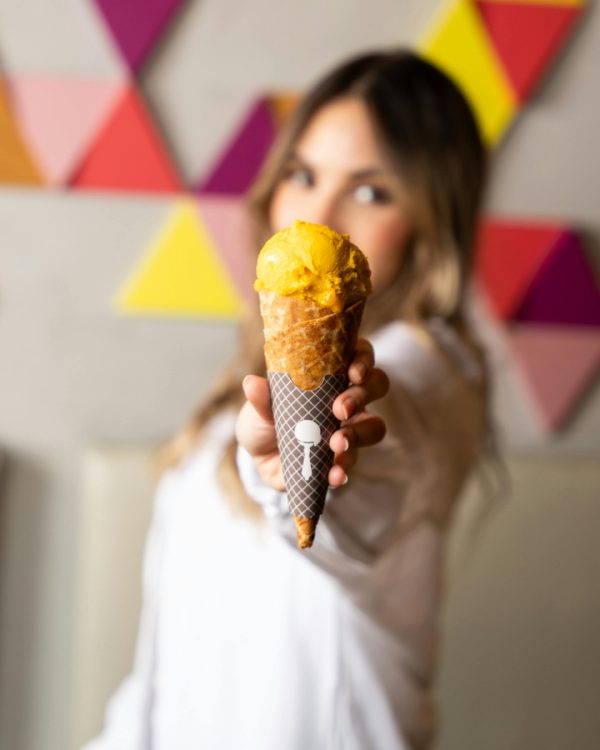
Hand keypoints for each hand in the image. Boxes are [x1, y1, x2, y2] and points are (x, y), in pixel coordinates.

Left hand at [235, 338, 388, 490]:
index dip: (363, 359)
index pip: (360, 355)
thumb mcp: (257, 409)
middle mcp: (349, 398)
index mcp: (331, 374)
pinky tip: (334, 474)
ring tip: (337, 444)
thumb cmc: (264, 420)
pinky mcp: (344, 459)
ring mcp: (351, 428)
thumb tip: (252, 384)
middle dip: (361, 395)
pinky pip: (353, 463)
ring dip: (358, 434)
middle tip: (340, 409)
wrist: (259, 459)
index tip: (353, 372)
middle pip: (376, 385)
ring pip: (374, 426)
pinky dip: (344, 469)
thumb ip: (260, 398)